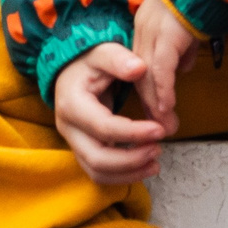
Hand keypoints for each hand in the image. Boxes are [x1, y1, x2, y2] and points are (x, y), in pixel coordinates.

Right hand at [51, 44, 166, 185]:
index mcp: (72, 104)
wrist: (72, 71)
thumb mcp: (103, 52)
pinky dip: (123, 176)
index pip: (103, 127)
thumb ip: (119, 59)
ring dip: (129, 173)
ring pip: (97, 172)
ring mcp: (73, 142)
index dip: (133, 133)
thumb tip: (139, 69)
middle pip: (97, 158)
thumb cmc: (90, 61)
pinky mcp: (82, 150)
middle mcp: (68, 128)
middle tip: (158, 149)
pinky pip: (100, 173)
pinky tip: (145, 166)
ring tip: (156, 162)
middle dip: (131, 160)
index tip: (160, 130)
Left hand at [130, 0, 201, 137]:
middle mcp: (143, 31)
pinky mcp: (166, 36)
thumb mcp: (189, 24)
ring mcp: (152, 33)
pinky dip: (163, 91)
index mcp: (146, 26)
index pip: (141, 65)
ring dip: (156, 105)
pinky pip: (161, 71)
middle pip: (140, 75)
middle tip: (159, 126)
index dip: (148, 90)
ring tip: (166, 126)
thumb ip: (183, 47)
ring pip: (148, 76)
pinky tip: (166, 109)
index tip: (154, 111)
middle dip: (149, 104)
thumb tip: (183, 68)